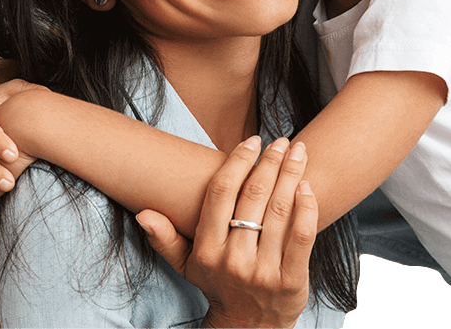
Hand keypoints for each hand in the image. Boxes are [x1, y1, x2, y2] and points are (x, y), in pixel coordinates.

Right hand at [136, 136, 316, 328]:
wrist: (249, 328)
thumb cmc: (218, 284)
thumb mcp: (187, 265)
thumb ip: (165, 239)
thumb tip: (143, 214)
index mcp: (207, 250)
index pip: (221, 193)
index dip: (238, 162)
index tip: (252, 141)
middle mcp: (234, 260)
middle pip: (254, 196)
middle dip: (270, 162)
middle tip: (280, 141)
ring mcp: (263, 272)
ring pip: (279, 210)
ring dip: (291, 174)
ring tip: (298, 152)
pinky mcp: (292, 281)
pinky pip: (302, 235)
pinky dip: (306, 207)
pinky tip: (307, 185)